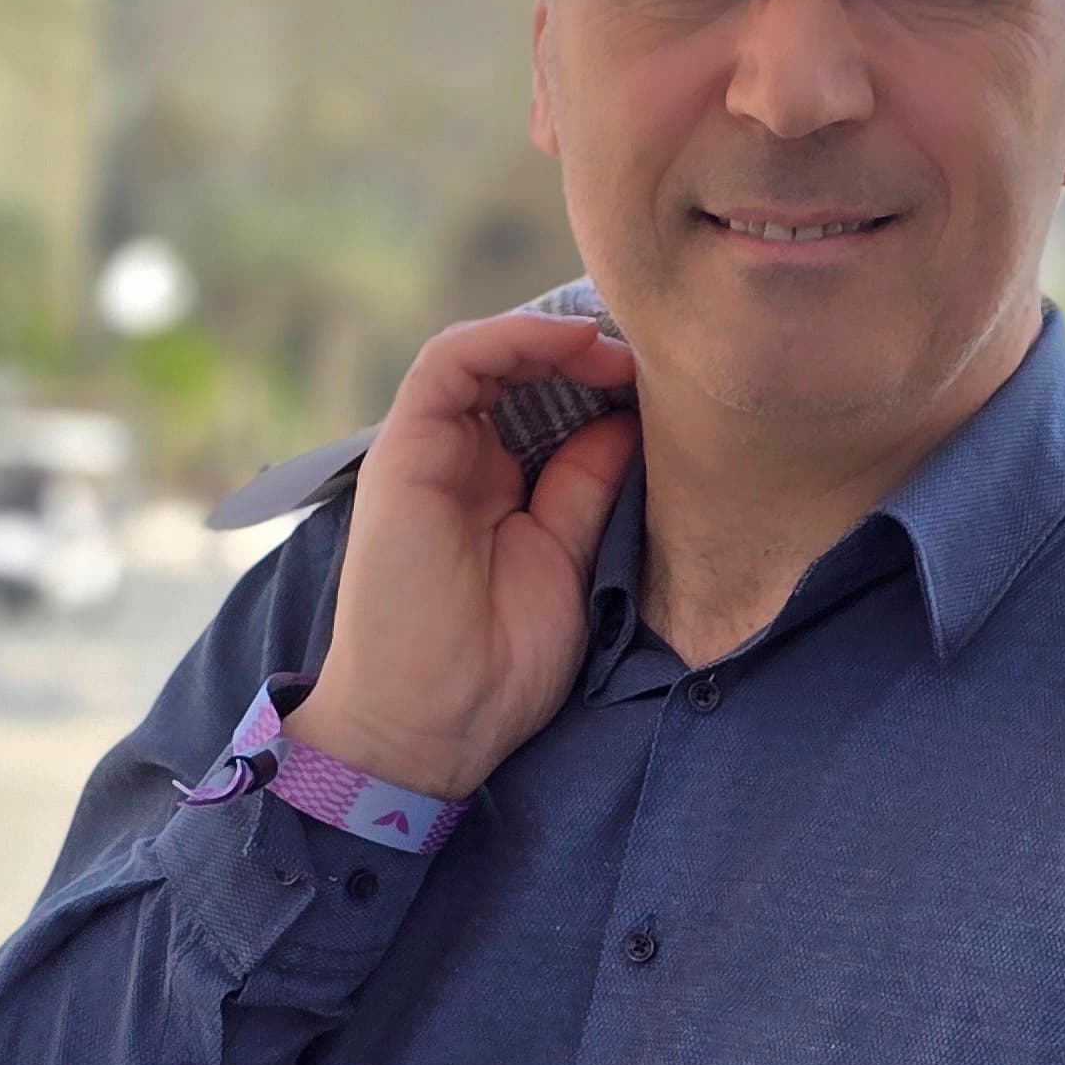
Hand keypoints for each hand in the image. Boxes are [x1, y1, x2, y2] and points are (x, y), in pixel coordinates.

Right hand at [282, 309, 638, 799]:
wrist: (432, 728)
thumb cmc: (497, 667)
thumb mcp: (568, 561)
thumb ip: (587, 489)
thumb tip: (628, 424)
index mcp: (496, 487)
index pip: (543, 403)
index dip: (600, 381)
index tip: (662, 387)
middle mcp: (459, 460)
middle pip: (516, 371)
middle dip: (583, 352)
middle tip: (649, 358)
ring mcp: (428, 453)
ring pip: (482, 354)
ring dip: (550, 337)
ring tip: (613, 347)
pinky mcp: (402, 453)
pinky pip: (448, 363)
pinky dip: (506, 338)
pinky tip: (567, 341)